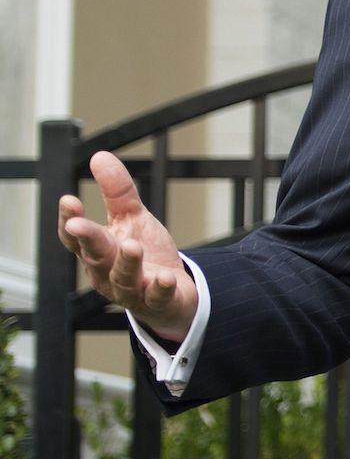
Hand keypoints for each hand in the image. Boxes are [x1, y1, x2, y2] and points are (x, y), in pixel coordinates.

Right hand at [56, 151, 198, 343]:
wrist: (172, 292)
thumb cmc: (144, 253)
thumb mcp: (132, 218)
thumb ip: (117, 192)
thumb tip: (100, 155)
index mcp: (98, 250)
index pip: (76, 238)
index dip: (69, 221)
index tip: (68, 200)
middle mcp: (108, 272)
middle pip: (95, 256)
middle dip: (88, 240)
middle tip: (80, 225)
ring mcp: (131, 290)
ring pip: (123, 278)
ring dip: (126, 263)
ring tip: (132, 246)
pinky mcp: (157, 302)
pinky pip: (156, 297)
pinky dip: (159, 288)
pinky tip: (166, 278)